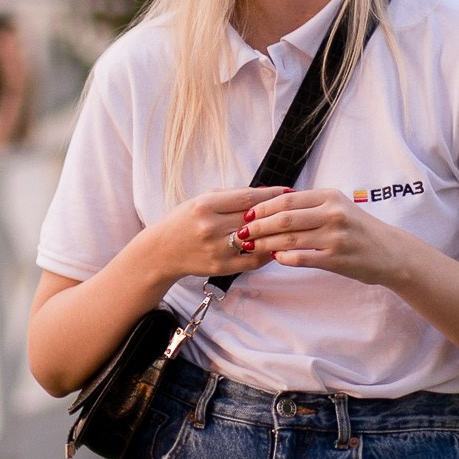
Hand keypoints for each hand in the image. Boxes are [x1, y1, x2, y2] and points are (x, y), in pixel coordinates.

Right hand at [142, 186, 292, 283]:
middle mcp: (211, 227)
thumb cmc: (184, 220)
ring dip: (275, 234)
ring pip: (257, 241)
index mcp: (206, 205)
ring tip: (291, 228)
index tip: (288, 191)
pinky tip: (276, 246)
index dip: (271, 195)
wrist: (162, 251)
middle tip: (296, 208)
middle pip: (255, 218)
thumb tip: (264, 192)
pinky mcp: (221, 267)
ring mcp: (217, 249)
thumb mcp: (202, 199)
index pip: (247, 198)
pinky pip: (253, 261)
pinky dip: (267, 253)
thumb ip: (231, 196)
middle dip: (278, 213)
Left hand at [235, 187, 410, 286]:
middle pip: (284, 218)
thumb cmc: (358, 228)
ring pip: (290, 238)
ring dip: (265, 243)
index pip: (287, 200)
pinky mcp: (336, 258)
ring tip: (250, 246)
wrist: (389, 252)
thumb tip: (273, 202)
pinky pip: (302, 257)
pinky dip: (284, 257)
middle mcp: (332, 214)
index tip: (246, 215)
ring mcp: (334, 237)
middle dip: (258, 226)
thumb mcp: (338, 206)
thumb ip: (310, 204)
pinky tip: (274, 256)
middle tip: (241, 233)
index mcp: (329, 197)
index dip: (262, 207)